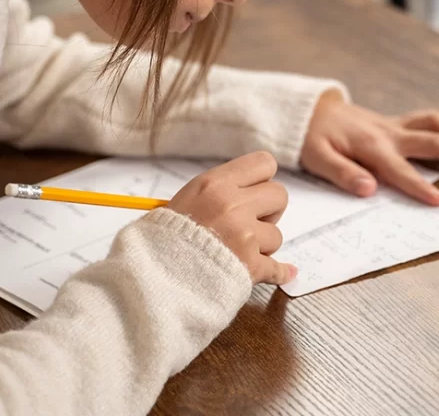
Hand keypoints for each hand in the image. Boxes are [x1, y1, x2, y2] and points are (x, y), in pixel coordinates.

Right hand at [168, 152, 295, 284]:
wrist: (153, 275)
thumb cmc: (162, 239)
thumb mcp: (184, 200)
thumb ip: (218, 193)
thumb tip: (246, 194)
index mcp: (216, 184)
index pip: (264, 163)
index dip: (263, 179)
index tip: (256, 192)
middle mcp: (233, 205)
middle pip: (279, 196)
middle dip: (269, 211)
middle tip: (252, 223)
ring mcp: (244, 236)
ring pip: (276, 235)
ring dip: (263, 245)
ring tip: (239, 251)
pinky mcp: (250, 266)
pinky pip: (277, 269)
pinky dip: (279, 273)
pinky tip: (285, 272)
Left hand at [301, 90, 438, 205]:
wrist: (306, 110)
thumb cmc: (309, 138)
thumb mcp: (315, 158)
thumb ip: (342, 174)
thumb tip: (369, 190)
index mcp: (369, 146)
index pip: (400, 170)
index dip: (421, 187)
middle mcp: (387, 133)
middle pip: (434, 141)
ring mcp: (393, 125)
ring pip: (437, 125)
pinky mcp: (395, 123)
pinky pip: (429, 122)